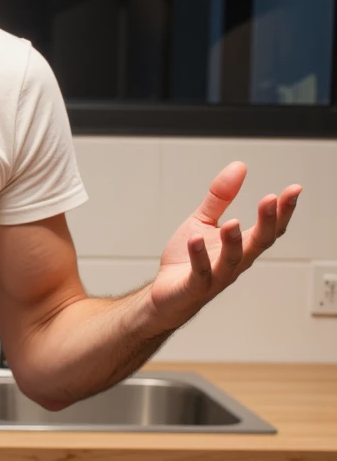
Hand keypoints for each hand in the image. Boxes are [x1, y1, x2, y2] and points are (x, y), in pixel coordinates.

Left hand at [147, 161, 299, 329]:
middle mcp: (235, 262)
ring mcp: (216, 276)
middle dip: (267, 222)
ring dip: (233, 241)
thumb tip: (239, 166)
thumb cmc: (186, 261)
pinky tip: (195, 239)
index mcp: (242, 246)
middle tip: (271, 199)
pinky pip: (200, 272)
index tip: (294, 189)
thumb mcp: (203, 220)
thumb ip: (221, 197)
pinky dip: (198, 256)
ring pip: (232, 260)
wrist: (166, 294)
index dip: (283, 210)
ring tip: (233, 222)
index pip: (270, 228)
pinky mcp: (195, 286)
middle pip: (259, 243)